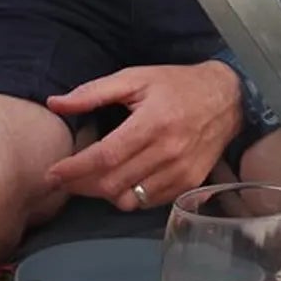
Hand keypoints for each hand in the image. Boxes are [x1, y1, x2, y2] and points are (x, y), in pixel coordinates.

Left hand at [44, 60, 242, 209]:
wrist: (228, 98)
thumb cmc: (176, 85)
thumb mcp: (135, 78)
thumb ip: (93, 92)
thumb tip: (55, 103)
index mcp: (153, 122)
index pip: (106, 156)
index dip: (75, 168)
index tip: (53, 172)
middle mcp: (169, 151)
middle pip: (113, 182)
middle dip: (81, 184)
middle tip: (63, 179)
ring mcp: (181, 171)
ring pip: (129, 198)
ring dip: (103, 193)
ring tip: (90, 180)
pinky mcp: (189, 183)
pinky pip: (149, 202)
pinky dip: (129, 196)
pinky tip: (121, 181)